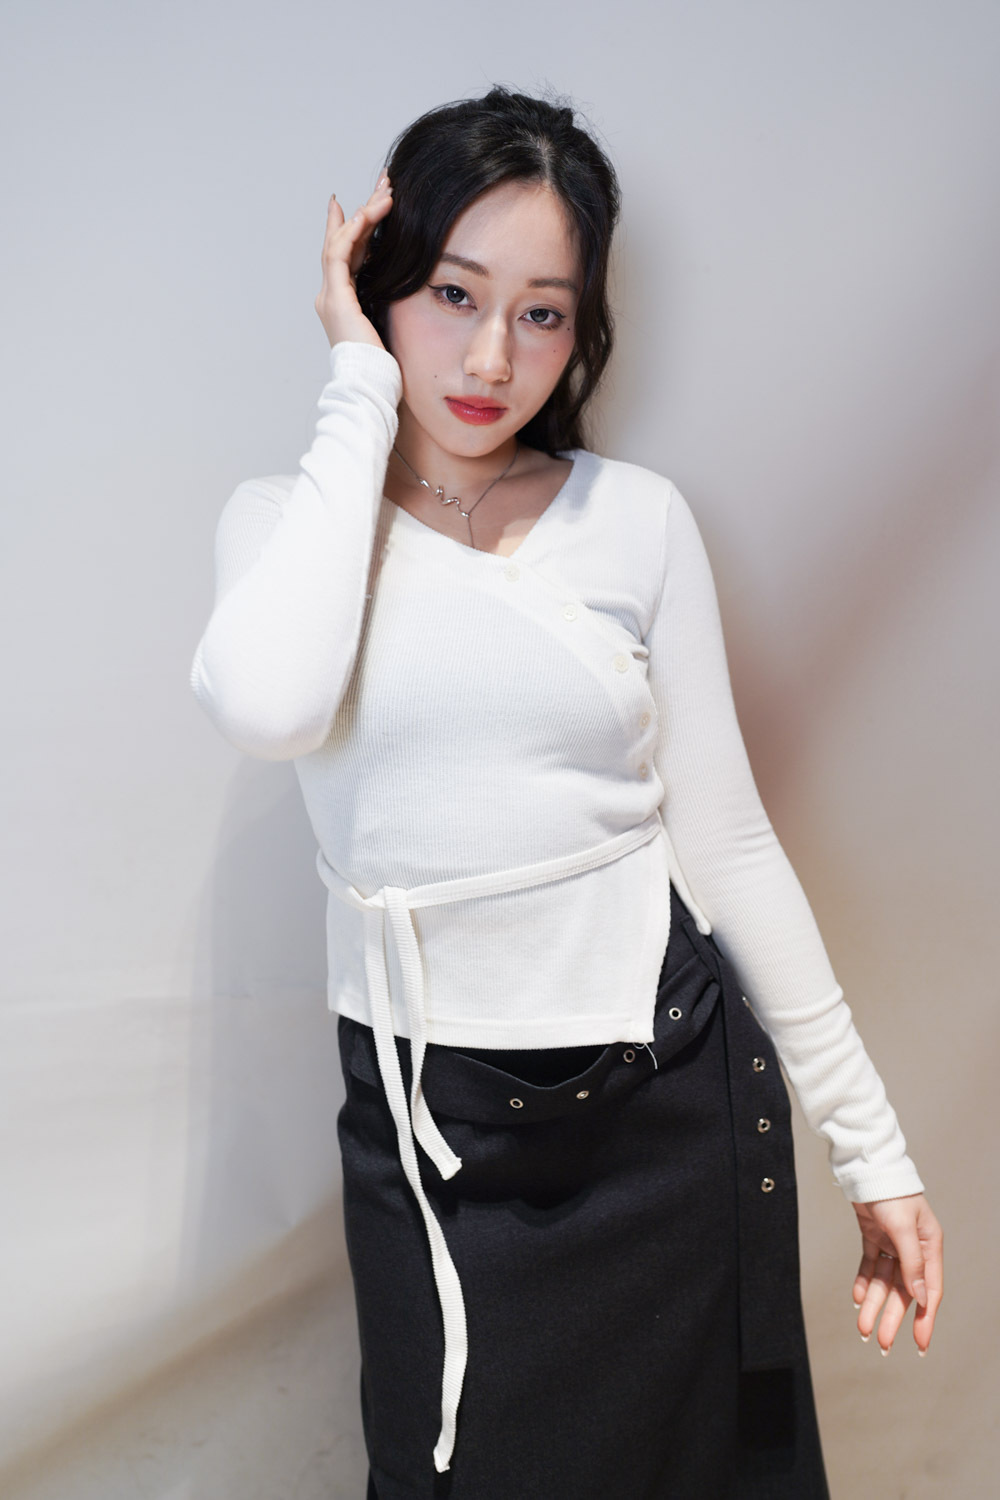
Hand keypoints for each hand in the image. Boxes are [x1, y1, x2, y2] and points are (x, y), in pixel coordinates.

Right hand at [314, 171, 393, 349]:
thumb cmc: (382, 366)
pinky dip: (353, 232)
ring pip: (342, 241)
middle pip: (344, 241)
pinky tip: (368, 212)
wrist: (369, 384)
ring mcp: (331, 295)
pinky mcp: (337, 298)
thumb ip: (390, 302)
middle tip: (384, 183)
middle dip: (364, 209)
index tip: (369, 202)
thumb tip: (408, 285)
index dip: (357, 227)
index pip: (348, 255)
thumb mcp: (388, 324)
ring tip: (385, 191)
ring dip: (364, 213)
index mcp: (343, 302)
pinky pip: (341, 254)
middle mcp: (331, 295)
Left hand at [851, 1193, 942, 1354]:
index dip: (925, 1319)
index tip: (919, 1344)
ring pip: (883, 1282)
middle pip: (903, 1291)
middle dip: (891, 1317)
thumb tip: (920, 1298)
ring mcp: (892, 1243)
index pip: (929, 1291)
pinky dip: (863, 1281)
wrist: (867, 1168)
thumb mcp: (904, 1228)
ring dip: (873, 1304)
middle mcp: (913, 1248)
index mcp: (929, 1246)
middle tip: (880, 1343)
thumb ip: (912, 1263)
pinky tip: (856, 1299)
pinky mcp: (874, 1236)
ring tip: (862, 1328)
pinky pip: (869, 1266)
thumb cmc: (892, 1193)